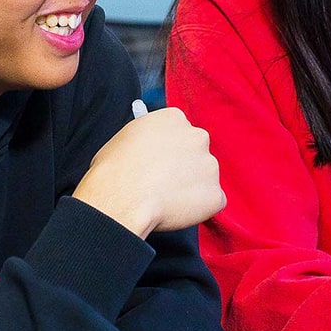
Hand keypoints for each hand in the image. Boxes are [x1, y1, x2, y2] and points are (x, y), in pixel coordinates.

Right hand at [73, 107, 224, 237]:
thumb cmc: (114, 170)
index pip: (180, 131)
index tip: (162, 162)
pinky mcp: (215, 194)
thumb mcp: (126, 137)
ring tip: (166, 200)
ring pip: (205, 177)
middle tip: (166, 182)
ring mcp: (210, 166)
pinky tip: (176, 212)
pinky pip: (211, 202)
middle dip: (186, 166)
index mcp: (174, 118)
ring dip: (192, 188)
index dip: (170, 150)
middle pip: (197, 151)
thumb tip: (152, 149)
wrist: (121, 198)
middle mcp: (198, 136)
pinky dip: (199, 209)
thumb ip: (149, 138)